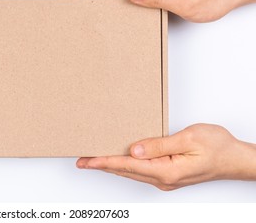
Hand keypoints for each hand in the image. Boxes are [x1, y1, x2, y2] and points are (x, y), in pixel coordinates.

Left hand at [76, 124, 255, 190]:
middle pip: (125, 172)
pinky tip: (119, 161)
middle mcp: (163, 179)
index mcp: (166, 171)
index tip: (87, 161)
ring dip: (112, 167)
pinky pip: (140, 171)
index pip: (126, 166)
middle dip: (102, 166)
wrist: (236, 159)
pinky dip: (125, 166)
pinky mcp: (168, 175)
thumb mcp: (189, 139)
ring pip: (131, 173)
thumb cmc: (218, 147)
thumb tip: (134, 150)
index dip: (104, 162)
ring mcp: (165, 179)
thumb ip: (159, 145)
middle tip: (82, 161)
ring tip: (94, 160)